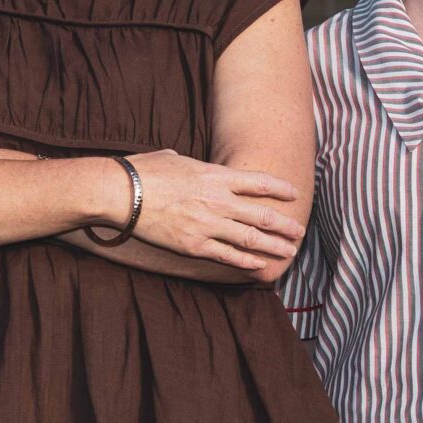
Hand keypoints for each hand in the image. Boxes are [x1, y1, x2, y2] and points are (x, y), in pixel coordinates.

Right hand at [122, 151, 302, 273]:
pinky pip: (227, 255)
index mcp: (215, 175)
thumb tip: (193, 165)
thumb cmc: (145, 170)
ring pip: (250, 239)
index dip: (280, 189)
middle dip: (285, 224)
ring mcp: (207, 224)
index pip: (259, 182)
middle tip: (300, 231)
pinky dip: (246, 261)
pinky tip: (259, 265)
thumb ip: (193, 165)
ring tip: (289, 252)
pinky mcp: (193, 245)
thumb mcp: (174, 157)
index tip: (294, 194)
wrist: (122, 192)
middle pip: (262, 215)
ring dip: (274, 246)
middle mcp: (217, 201)